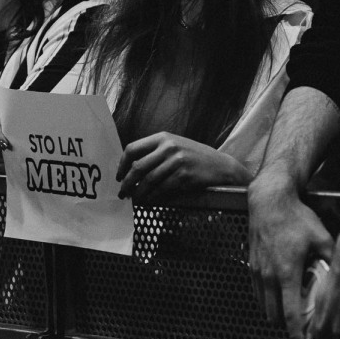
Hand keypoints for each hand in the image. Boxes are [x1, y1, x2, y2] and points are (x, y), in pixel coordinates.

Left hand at [116, 132, 248, 201]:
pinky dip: (152, 197)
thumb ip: (155, 152)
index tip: (119, 176)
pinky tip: (149, 201)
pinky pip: (161, 189)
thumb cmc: (196, 157)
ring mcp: (177, 161)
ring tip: (134, 199)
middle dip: (127, 182)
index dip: (122, 164)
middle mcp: (168, 147)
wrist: (221, 166)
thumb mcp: (175, 145)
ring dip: (138, 193)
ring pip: (148, 180)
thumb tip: (131, 168)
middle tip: (123, 192)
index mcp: (163, 138)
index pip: (133, 148)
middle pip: (138, 166)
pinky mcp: (184, 176)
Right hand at [247, 169, 333, 338]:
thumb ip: (331, 260)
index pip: (290, 315)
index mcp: (287, 274)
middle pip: (274, 316)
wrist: (269, 200)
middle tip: (302, 327)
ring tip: (291, 311)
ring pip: (263, 306)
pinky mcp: (252, 265)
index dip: (297, 334)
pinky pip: (257, 292)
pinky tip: (280, 294)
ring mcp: (258, 272)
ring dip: (276, 313)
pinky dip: (267, 299)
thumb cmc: (296, 218)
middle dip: (287, 326)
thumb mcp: (321, 237)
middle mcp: (269, 277)